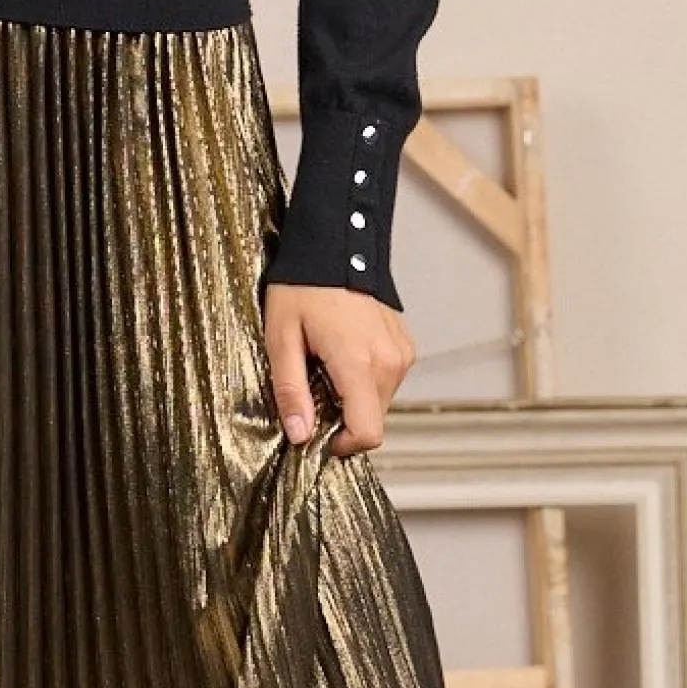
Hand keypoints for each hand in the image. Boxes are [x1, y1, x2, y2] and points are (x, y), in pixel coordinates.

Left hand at [262, 282, 417, 458]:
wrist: (336, 243)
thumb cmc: (303, 285)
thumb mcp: (281, 338)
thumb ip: (291, 391)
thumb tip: (299, 434)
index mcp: (358, 363)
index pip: (367, 432)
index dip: (341, 445)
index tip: (318, 434)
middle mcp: (389, 361)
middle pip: (373, 419)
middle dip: (343, 417)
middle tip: (313, 388)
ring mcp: (401, 352)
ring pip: (380, 401)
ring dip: (353, 397)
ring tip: (327, 364)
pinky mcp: (404, 344)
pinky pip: (387, 379)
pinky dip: (366, 378)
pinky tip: (344, 353)